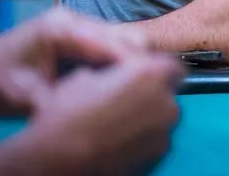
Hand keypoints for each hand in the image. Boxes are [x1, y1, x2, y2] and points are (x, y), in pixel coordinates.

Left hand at [0, 7, 149, 116]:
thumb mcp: (26, 96)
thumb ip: (65, 97)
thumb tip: (101, 105)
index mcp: (60, 29)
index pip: (110, 41)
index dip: (133, 63)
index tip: (151, 84)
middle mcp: (74, 19)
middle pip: (125, 34)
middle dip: (140, 62)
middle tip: (148, 90)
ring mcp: (78, 23)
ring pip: (124, 37)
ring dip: (133, 62)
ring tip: (138, 87)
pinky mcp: (81, 32)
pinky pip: (112, 43)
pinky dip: (122, 61)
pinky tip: (122, 81)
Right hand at [23, 53, 182, 175]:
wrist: (58, 163)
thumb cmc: (66, 117)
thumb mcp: (83, 77)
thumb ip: (113, 71)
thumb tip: (117, 74)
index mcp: (152, 75)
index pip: (170, 64)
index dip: (152, 68)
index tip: (135, 74)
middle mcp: (167, 103)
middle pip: (167, 92)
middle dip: (149, 93)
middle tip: (122, 99)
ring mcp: (165, 133)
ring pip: (160, 117)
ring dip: (144, 117)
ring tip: (114, 124)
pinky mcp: (158, 157)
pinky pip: (154, 140)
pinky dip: (140, 138)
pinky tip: (115, 141)